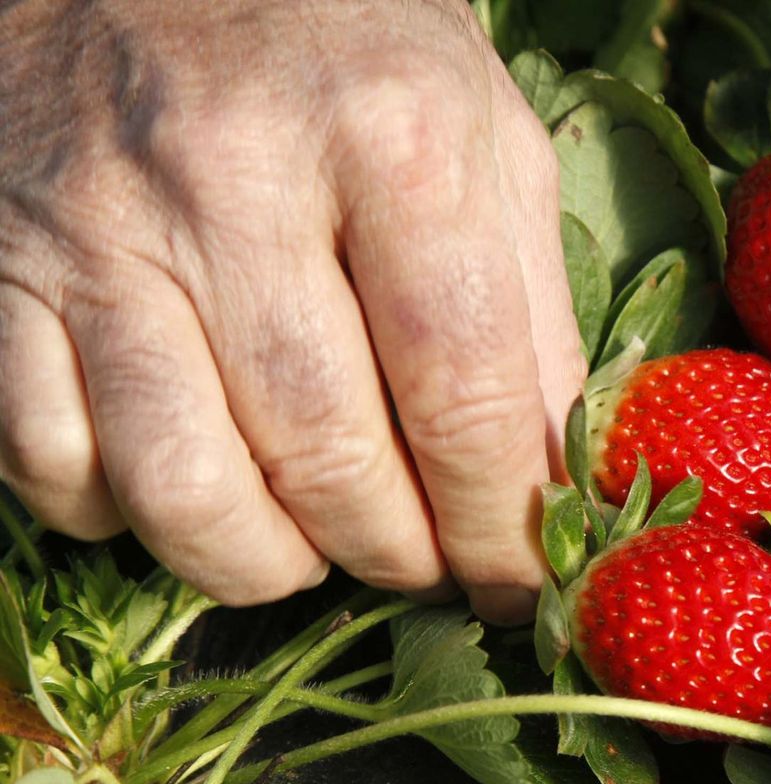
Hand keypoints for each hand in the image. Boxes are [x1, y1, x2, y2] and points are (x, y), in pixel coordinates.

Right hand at [0, 0, 584, 621]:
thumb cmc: (342, 45)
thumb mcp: (482, 130)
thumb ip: (533, 303)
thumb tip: (557, 478)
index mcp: (392, 137)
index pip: (462, 391)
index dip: (499, 521)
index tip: (519, 580)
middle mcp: (236, 181)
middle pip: (328, 458)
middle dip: (395, 554)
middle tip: (423, 562)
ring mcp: (100, 227)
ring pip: (180, 487)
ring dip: (264, 565)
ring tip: (312, 549)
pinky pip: (48, 459)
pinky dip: (121, 515)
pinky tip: (190, 482)